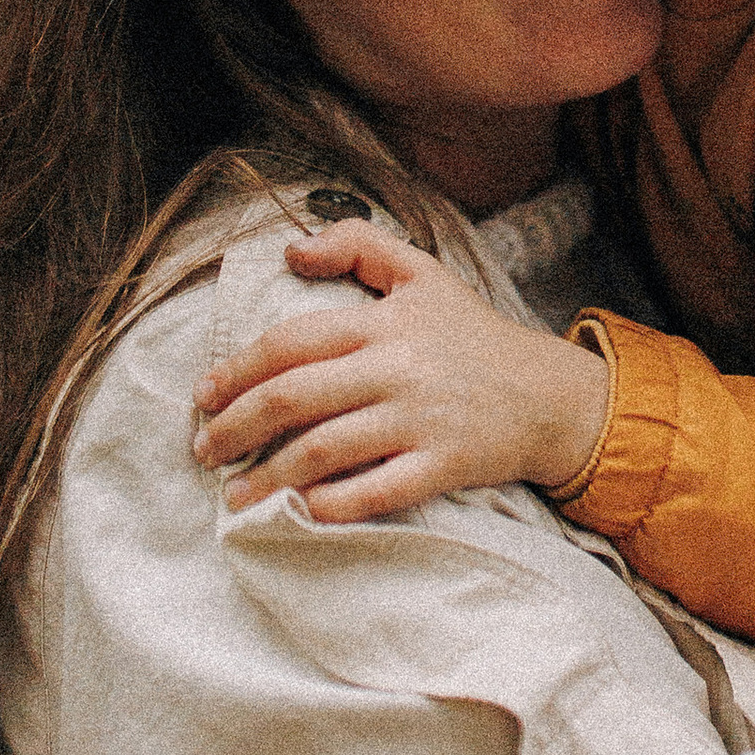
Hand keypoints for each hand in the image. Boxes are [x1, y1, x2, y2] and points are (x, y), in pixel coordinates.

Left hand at [190, 224, 611, 521]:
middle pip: (296, 398)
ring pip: (326, 450)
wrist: (551, 394)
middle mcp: (397, 369)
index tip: (202, 396)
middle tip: (204, 450)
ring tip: (234, 497)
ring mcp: (420, 421)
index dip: (238, 370)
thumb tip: (292, 249)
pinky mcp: (444, 467)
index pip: (292, 342)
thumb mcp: (422, 272)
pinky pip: (377, 491)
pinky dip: (332, 504)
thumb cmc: (474, 335)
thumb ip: (358, 243)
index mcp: (384, 322)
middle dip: (237, 427)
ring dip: (270, 477)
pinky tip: (300, 511)